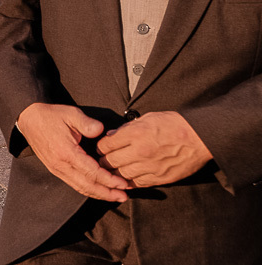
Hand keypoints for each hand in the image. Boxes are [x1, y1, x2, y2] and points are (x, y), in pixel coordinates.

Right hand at [17, 103, 128, 201]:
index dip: (110, 180)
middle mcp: (61, 165)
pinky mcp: (55, 169)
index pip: (92, 172)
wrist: (29, 119)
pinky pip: (74, 184)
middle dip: (107, 193)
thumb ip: (88, 123)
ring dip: (99, 194)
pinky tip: (98, 190)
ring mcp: (57, 169)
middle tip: (124, 197)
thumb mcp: (71, 114)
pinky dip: (88, 190)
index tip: (124, 183)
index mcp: (67, 152)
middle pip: (88, 186)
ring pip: (81, 188)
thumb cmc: (51, 116)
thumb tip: (101, 131)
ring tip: (115, 197)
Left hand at [96, 112, 211, 187]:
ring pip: (122, 175)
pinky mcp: (161, 178)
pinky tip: (128, 178)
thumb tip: (112, 135)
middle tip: (102, 161)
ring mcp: (151, 166)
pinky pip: (139, 183)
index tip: (101, 148)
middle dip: (104, 161)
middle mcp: (141, 151)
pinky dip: (131, 182)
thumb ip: (128, 128)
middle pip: (111, 161)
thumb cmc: (175, 124)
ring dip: (116, 173)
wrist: (200, 138)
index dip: (101, 146)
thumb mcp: (148, 118)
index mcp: (136, 134)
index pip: (107, 144)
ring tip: (113, 170)